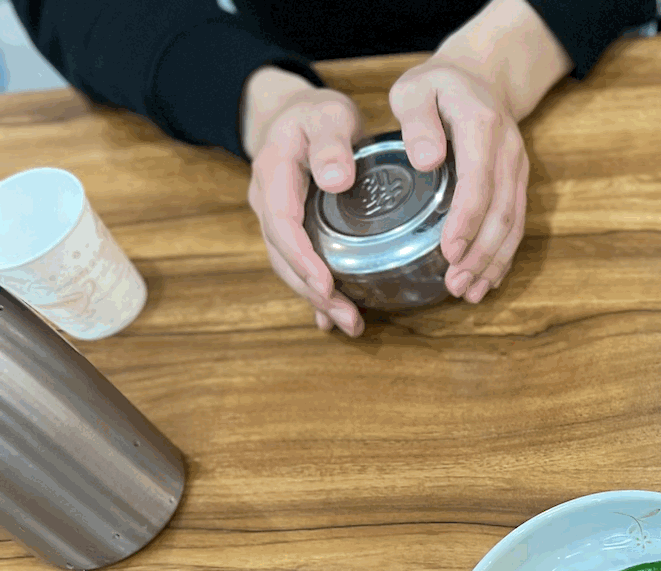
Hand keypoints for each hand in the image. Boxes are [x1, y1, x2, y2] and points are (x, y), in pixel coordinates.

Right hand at [242, 67, 367, 336]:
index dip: (302, 259)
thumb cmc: (317, 114)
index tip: (327, 286)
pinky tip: (329, 318)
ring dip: (315, 298)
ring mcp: (274, 216)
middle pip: (282, 254)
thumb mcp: (328, 114)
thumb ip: (331, 141)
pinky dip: (313, 292)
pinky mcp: (291, 228)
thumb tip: (336, 180)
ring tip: (350, 323)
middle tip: (349, 319)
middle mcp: (267, 200)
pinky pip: (296, 263)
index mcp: (274, 172)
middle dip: (312, 291)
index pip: (282, 223)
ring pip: (287, 264)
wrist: (295, 114)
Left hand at [390, 60, 529, 303]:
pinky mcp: (518, 183)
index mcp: (483, 127)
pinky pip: (517, 224)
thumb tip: (426, 160)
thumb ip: (417, 120)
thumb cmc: (438, 86)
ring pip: (514, 224)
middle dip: (481, 255)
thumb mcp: (415, 88)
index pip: (479, 183)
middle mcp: (508, 152)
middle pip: (502, 213)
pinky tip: (488, 280)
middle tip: (456, 285)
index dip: (466, 221)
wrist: (481, 78)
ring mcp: (518, 169)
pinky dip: (503, 256)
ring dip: (493, 262)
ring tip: (470, 293)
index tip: (448, 252)